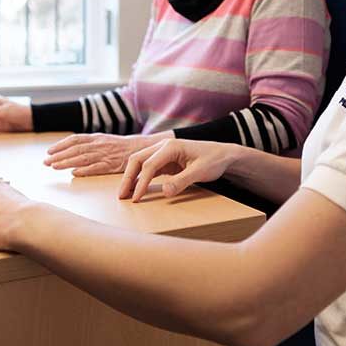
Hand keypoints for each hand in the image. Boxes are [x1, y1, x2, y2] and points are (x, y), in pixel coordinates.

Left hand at [44, 132, 172, 175]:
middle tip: (45, 162)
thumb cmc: (122, 146)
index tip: (48, 151)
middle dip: (59, 155)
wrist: (143, 149)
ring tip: (54, 167)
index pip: (75, 139)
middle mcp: (100, 144)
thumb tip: (72, 151)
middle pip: (75, 149)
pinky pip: (97, 168)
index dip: (60, 145)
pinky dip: (85, 170)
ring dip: (66, 163)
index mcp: (97, 137)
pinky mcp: (113, 165)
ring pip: (82, 158)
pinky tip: (74, 173)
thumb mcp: (105, 140)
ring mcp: (106, 154)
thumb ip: (90, 144)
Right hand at [118, 139, 237, 201]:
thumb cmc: (214, 160)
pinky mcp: (165, 161)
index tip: (136, 198)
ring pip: (140, 163)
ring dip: (131, 178)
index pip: (149, 165)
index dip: (140, 183)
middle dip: (128, 178)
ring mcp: (163, 153)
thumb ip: (182, 181)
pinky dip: (140, 178)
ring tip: (124, 194)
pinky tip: (136, 189)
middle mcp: (163, 147)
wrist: (223, 154)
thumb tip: (165, 192)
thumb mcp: (200, 172)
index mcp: (171, 146)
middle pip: (137, 160)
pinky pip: (148, 168)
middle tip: (121, 196)